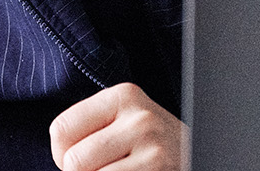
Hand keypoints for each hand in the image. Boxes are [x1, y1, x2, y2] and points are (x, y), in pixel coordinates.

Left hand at [49, 82, 185, 170]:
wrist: (199, 155)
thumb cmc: (148, 145)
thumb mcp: (122, 122)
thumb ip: (88, 130)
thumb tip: (61, 160)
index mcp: (123, 95)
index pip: (61, 129)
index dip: (63, 153)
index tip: (85, 157)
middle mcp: (140, 118)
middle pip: (73, 161)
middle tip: (106, 169)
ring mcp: (154, 149)